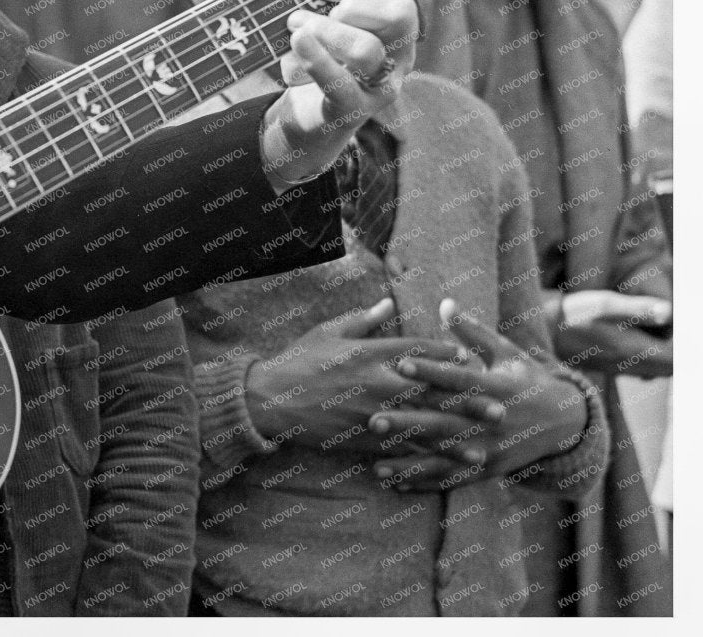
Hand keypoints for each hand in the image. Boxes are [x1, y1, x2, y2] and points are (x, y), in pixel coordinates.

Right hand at [243, 297, 463, 452]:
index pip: (418, 352)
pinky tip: (445, 464)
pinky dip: (427, 456)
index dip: (447, 356)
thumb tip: (387, 305)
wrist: (270, 399)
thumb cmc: (297, 361)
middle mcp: (378, 382)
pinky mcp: (364, 436)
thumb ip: (362, 320)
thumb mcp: (327, 332)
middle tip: (498, 407)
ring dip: (457, 433)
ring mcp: (374, 412)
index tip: (470, 359)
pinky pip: (402, 447)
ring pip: (424, 423)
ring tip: (483, 441)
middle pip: (433, 391)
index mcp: (370, 352)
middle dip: (467, 399)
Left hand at [260, 0, 418, 182]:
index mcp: (394, 19)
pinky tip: (295, 43)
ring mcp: (381, 84)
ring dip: (324, 33)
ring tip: (296, 31)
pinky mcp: (354, 110)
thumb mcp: (307, 8)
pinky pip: (342, 83)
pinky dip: (315, 59)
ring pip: (367, 50)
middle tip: (317, 11)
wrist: (300, 117)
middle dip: (353, 5)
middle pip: (400, 13)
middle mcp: (400, 51)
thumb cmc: (313, 55)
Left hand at [373, 298, 591, 489]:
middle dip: (409, 424)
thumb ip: (473, 332)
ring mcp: (491, 450)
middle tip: (373, 420)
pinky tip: (396, 484)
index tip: (400, 363)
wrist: (566, 423)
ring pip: (445, 459)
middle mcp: (493, 423)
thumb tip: (445, 303)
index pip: (459, 379)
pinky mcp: (489, 470)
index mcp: (497, 389)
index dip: (431, 371)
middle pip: (446, 423)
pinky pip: (454, 479)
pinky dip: (426, 483)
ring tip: (375, 466)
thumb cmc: (527, 379)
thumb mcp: (507, 353)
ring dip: (411, 464)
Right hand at [545, 288, 671, 378]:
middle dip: (679, 349)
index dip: (683, 341)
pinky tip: (646, 340)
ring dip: (668, 354)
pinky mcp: (614, 367)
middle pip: (672, 367)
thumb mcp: (604, 304)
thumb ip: (639, 309)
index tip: (679, 323)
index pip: (677, 356)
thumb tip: (668, 312)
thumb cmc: (571, 316)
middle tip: (675, 328)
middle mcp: (632, 365)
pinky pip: (646, 369)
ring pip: (660, 370)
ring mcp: (622, 369)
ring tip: (664, 332)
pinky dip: (654, 357)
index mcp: (634, 350)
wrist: (542, 332)